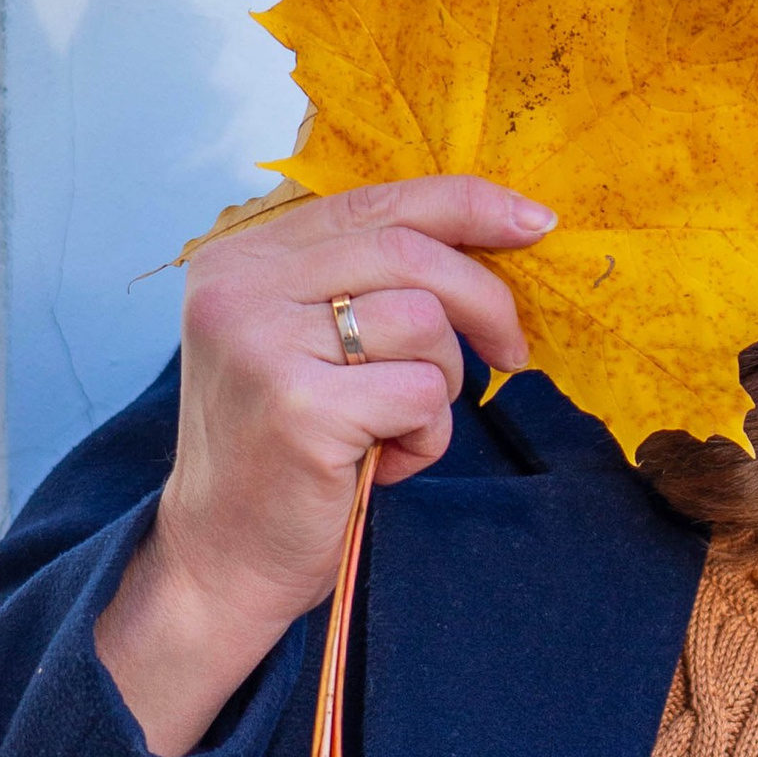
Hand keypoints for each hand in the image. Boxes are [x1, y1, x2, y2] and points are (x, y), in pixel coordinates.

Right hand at [97, 176, 551, 756]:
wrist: (222, 557)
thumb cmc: (284, 451)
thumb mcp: (307, 342)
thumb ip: (366, 281)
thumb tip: (491, 232)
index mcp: (244, 257)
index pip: (376, 199)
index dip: (468, 205)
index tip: (535, 223)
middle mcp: (241, 288)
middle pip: (412, 252)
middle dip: (486, 301)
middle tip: (512, 350)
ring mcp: (263, 344)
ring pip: (424, 324)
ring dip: (441, 387)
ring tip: (397, 428)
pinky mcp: (299, 407)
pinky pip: (421, 394)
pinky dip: (426, 437)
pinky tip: (382, 462)